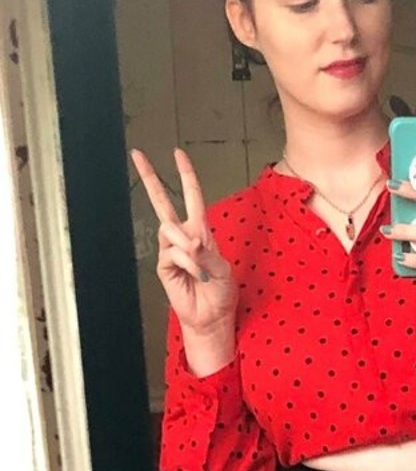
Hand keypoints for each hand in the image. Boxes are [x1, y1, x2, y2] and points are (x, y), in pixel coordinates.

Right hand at [130, 147, 237, 336]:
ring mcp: (170, 249)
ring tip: (200, 268)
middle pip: (162, 202)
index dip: (186, 175)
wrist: (211, 316)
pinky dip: (187, 263)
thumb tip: (190, 241)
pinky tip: (194, 275)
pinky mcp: (163, 265)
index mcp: (200, 231)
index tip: (178, 154)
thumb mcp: (223, 269)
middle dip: (150, 177)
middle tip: (138, 155)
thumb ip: (207, 253)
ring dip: (188, 248)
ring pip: (170, 230)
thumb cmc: (220, 292)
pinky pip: (171, 253)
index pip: (191, 197)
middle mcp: (183, 237)